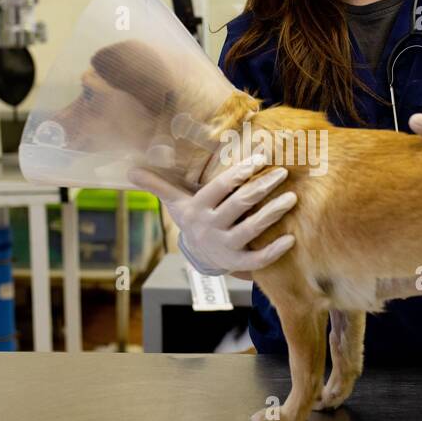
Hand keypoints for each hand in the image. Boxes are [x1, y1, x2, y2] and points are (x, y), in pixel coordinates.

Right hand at [127, 152, 296, 275]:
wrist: (198, 254)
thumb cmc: (193, 217)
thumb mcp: (175, 201)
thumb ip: (157, 184)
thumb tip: (129, 170)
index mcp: (197, 209)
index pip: (220, 187)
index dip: (239, 172)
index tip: (260, 158)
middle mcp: (210, 228)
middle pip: (239, 205)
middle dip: (262, 188)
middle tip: (282, 173)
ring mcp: (224, 247)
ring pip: (251, 230)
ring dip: (273, 214)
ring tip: (292, 198)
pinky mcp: (236, 263)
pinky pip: (257, 260)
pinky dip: (274, 251)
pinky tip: (291, 239)